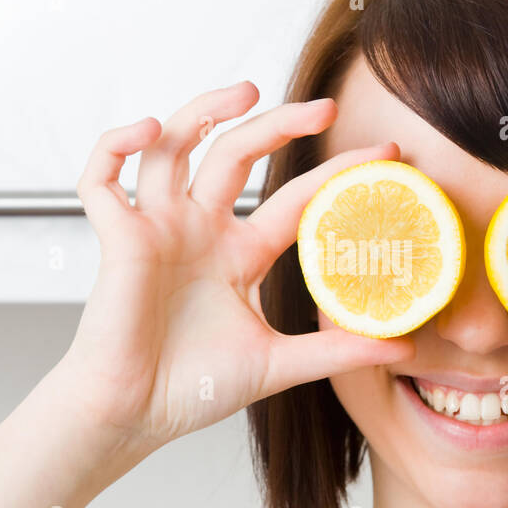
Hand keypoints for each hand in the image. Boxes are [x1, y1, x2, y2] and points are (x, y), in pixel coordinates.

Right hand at [58, 82, 411, 464]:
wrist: (133, 417)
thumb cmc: (192, 389)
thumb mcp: (278, 364)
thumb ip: (338, 350)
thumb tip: (405, 346)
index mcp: (240, 253)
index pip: (296, 198)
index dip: (336, 173)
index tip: (384, 154)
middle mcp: (201, 230)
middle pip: (239, 154)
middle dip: (280, 124)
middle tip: (325, 107)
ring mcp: (158, 228)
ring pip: (174, 146)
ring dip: (203, 111)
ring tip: (247, 91)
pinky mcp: (117, 238)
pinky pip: (102, 178)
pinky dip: (116, 146)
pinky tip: (146, 129)